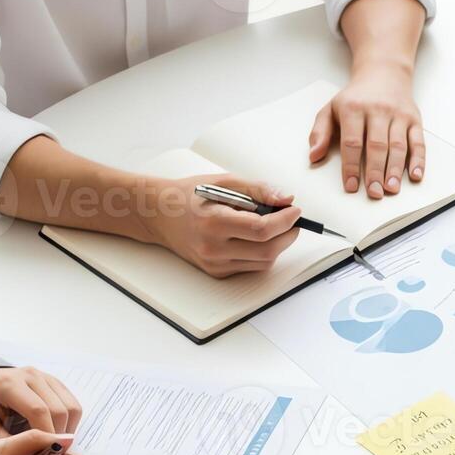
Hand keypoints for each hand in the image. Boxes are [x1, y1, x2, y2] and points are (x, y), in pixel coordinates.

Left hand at [0, 366, 81, 443]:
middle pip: (60, 410)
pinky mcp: (55, 382)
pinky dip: (70, 422)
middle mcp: (31, 375)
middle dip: (58, 436)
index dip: (46, 435)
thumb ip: (4, 440)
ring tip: (53, 445)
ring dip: (67, 430)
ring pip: (72, 407)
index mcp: (9, 384)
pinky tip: (56, 433)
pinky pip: (73, 404)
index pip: (38, 410)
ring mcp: (46, 377)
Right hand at [139, 174, 302, 277]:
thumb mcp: (224, 182)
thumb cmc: (191, 196)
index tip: (295, 210)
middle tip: (291, 220)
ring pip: (263, 262)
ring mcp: (214, 264)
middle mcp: (213, 248)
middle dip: (288, 235)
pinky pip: (252, 267)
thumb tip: (287, 199)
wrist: (160, 215)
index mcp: (213, 222)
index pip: (262, 229)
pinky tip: (257, 238)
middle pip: (267, 250)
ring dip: (278, 245)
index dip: (285, 221)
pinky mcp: (217, 272)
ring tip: (275, 227)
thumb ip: (258, 190)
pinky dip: (263, 253)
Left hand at [310, 64, 423, 198]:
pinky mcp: (414, 119)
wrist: (383, 72)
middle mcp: (377, 110)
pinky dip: (418, 160)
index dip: (351, 166)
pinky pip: (418, 142)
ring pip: (398, 146)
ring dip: (396, 170)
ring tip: (392, 189)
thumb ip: (320, 132)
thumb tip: (313, 156)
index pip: (352, 142)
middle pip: (377, 146)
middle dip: (375, 172)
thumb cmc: (356, 97)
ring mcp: (398, 115)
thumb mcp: (331, 108)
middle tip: (374, 193)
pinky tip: (415, 175)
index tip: (351, 186)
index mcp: (353, 108)